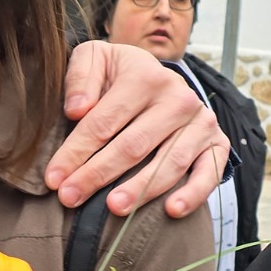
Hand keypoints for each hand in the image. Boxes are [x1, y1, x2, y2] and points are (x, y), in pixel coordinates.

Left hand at [48, 41, 229, 217]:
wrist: (159, 77)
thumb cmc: (119, 75)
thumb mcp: (95, 60)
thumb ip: (81, 78)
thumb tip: (77, 109)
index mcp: (145, 76)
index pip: (104, 122)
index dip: (75, 152)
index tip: (54, 178)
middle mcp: (178, 98)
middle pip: (133, 146)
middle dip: (97, 175)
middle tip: (71, 197)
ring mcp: (201, 122)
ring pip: (168, 163)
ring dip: (140, 190)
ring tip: (113, 208)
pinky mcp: (217, 142)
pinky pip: (209, 172)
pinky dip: (193, 193)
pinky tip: (171, 210)